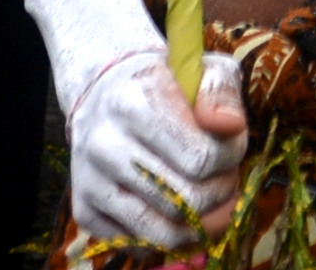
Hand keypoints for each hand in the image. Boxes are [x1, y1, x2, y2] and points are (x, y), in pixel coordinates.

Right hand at [67, 46, 245, 251]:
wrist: (105, 93)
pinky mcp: (84, 210)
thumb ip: (221, 93)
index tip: (231, 146)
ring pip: (163, 232)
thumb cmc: (167, 83)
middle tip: (224, 177)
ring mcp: (90, 181)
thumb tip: (229, 126)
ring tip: (207, 195)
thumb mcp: (203, 70)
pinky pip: (139, 246)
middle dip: (220, 193)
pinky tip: (176, 209)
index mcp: (135, 103)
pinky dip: (167, 237)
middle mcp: (104, 144)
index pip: (201, 158)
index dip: (231, 158)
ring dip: (200, 222)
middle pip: (187, 200)